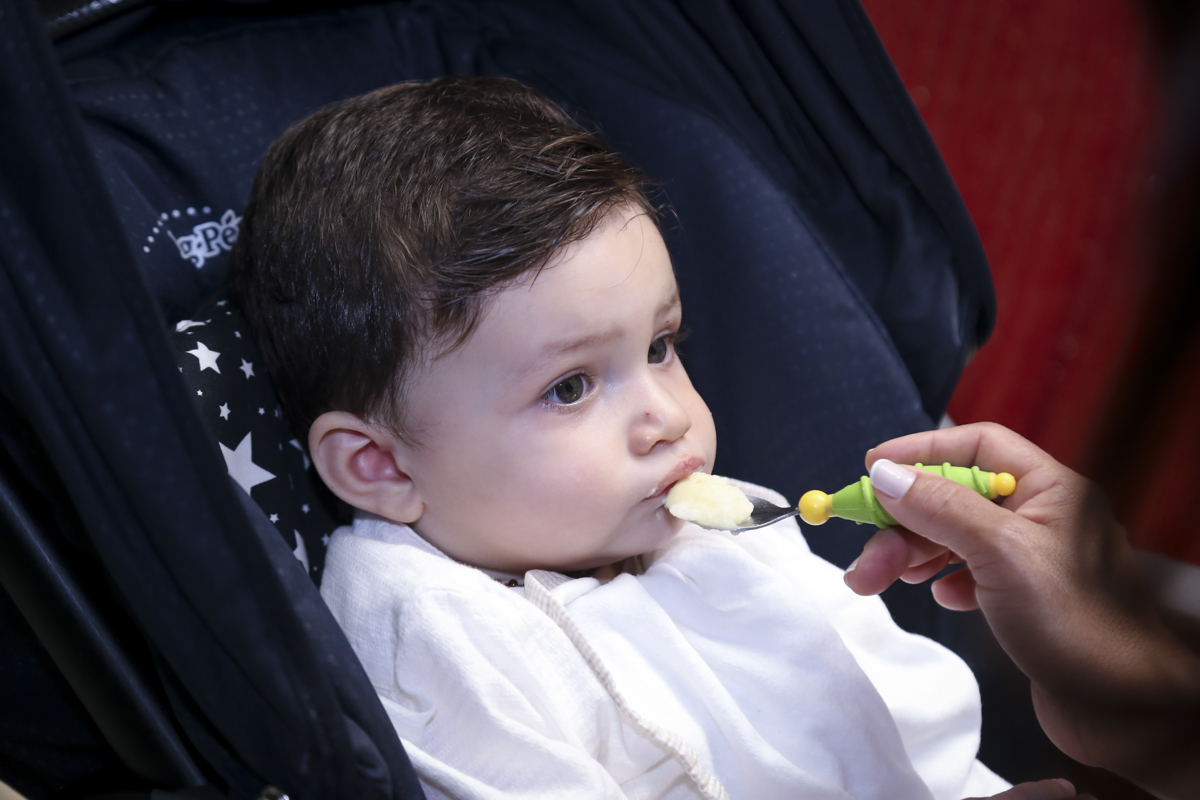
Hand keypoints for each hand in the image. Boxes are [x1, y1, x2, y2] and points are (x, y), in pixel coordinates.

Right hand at [843, 423, 1199, 798]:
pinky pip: (969, 571)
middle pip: (954, 496)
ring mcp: (1034, 558)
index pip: (976, 445)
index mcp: (1052, 489)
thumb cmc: (1076, 626)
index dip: (921, 450)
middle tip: (864, 558)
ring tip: (873, 583)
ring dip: (910, 555)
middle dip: (902, 524)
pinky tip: (939, 596)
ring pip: (955, 537)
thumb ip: (941, 508)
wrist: (1125, 712)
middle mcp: (1044, 516)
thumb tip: (884, 473)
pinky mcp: (1025, 598)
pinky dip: (942, 579)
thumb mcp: (1001, 553)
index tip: (871, 468)